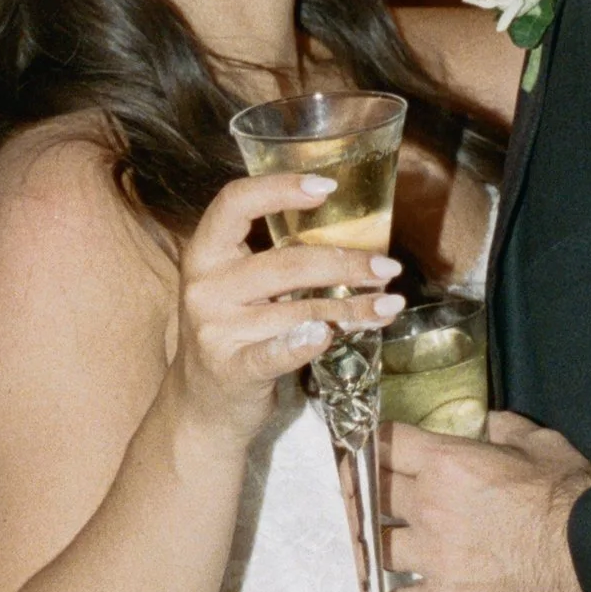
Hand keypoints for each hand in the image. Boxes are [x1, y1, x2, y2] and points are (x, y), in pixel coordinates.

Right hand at [168, 174, 398, 439]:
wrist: (201, 405)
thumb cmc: (233, 333)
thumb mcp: (239, 286)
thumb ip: (276, 257)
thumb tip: (355, 235)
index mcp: (206, 253)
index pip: (235, 203)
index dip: (280, 188)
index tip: (328, 186)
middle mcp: (206, 287)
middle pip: (285, 262)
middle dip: (345, 262)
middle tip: (388, 267)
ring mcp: (215, 330)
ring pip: (297, 310)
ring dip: (352, 308)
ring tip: (388, 304)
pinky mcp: (232, 369)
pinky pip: (276, 352)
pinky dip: (306, 343)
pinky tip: (332, 335)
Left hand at [381, 408, 590, 591]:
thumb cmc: (571, 499)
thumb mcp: (545, 446)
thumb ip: (509, 431)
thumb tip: (491, 423)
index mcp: (447, 463)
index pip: (386, 444)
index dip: (371, 444)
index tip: (366, 450)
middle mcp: (428, 508)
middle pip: (371, 494)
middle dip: (364, 493)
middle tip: (363, 497)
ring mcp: (431, 559)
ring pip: (377, 548)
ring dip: (378, 545)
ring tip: (382, 546)